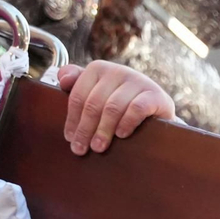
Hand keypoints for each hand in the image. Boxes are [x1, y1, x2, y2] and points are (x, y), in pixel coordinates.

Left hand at [56, 62, 176, 155]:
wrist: (158, 110)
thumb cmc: (122, 103)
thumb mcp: (99, 93)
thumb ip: (78, 85)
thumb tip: (62, 80)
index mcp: (98, 69)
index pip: (79, 96)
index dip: (72, 119)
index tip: (70, 139)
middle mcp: (117, 71)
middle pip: (94, 103)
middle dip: (85, 129)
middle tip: (80, 149)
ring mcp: (138, 81)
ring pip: (113, 107)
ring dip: (103, 130)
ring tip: (98, 148)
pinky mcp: (155, 95)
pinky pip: (136, 109)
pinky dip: (126, 123)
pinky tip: (121, 135)